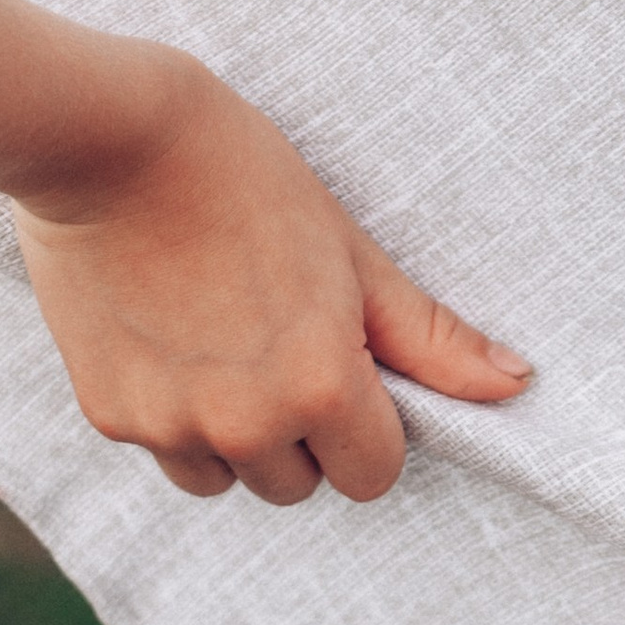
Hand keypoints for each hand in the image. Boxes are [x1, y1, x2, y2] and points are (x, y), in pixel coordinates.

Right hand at [13, 51, 526, 502]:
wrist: (110, 141)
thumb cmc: (242, 177)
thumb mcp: (350, 252)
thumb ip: (427, 337)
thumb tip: (515, 384)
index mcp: (321, 388)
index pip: (372, 475)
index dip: (366, 425)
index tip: (342, 367)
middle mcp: (246, 426)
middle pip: (297, 484)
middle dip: (297, 433)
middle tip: (273, 341)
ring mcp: (171, 427)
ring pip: (224, 477)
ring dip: (231, 436)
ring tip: (215, 342)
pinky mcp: (109, 415)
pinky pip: (162, 447)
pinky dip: (170, 410)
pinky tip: (164, 335)